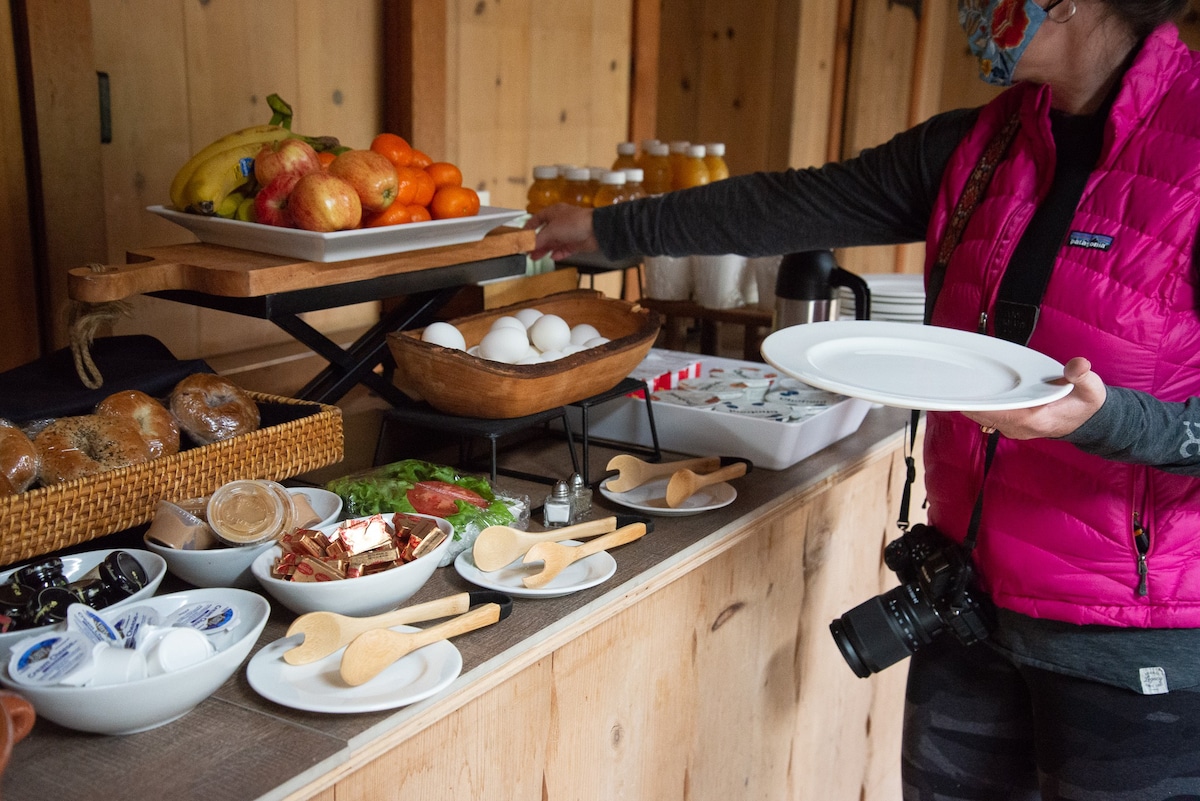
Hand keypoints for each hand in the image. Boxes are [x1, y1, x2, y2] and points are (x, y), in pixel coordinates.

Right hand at [525, 203, 597, 259]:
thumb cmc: (576, 222)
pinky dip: (558, 253)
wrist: (597, 230)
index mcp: (553, 212)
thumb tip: (528, 245)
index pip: (537, 219)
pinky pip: (564, 249)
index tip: (522, 237)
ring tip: (536, 257)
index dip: (529, 228)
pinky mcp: (576, 242)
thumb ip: (538, 239)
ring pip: (553, 243)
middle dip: (536, 243)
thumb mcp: (551, 230)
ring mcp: (569, 232)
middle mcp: (561, 222)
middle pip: (544, 233)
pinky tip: (554, 256)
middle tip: (528, 251)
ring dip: (544, 250)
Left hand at [964, 357, 1105, 439]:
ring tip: (950, 384)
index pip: (998, 413)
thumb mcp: (1091, 388)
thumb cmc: (1086, 403)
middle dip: (966, 400)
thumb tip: (1077, 365)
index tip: (959, 393)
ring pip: (982, 417)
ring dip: (968, 403)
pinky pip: (987, 417)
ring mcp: (1014, 429)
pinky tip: (965, 392)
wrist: (1089, 421)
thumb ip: (1082, 376)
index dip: (977, 405)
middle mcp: (1020, 427)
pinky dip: (976, 406)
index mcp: (1036, 419)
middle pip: (984, 415)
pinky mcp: (1011, 426)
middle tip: (947, 381)